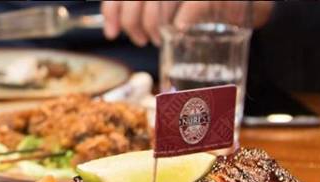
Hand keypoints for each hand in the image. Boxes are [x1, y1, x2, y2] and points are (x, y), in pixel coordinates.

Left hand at [101, 1, 273, 46]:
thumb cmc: (207, 2)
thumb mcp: (171, 3)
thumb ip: (142, 6)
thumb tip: (112, 28)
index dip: (112, 11)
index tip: (112, 33)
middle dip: (134, 25)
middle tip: (142, 40)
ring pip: (161, 3)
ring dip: (155, 27)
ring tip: (161, 37)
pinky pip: (194, 4)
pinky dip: (183, 19)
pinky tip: (180, 30)